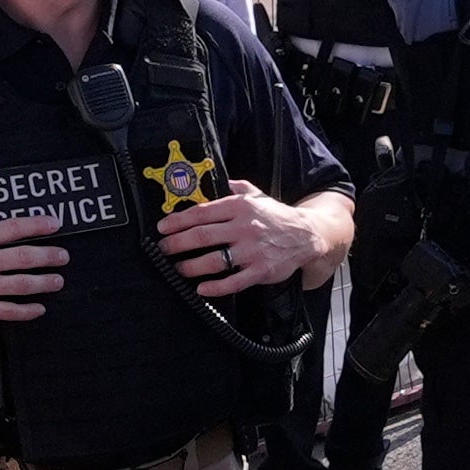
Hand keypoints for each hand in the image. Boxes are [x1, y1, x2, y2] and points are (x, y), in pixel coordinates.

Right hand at [0, 212, 65, 328]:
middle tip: (63, 256)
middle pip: (24, 257)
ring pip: (21, 284)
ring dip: (44, 282)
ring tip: (58, 280)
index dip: (37, 226)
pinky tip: (40, 308)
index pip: (12, 228)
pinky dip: (28, 310)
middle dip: (48, 256)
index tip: (55, 224)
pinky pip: (9, 310)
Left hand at [157, 183, 322, 296]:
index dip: (178, 221)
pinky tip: (201, 289)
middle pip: (202, 236)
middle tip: (163, 249)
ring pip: (214, 261)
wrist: (307, 235)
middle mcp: (244, 227)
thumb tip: (217, 180)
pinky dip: (215, 288)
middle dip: (177, 244)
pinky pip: (233, 282)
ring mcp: (252, 251)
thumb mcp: (257, 195)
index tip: (162, 228)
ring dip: (191, 267)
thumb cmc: (277, 216)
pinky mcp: (261, 271)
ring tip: (178, 269)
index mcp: (240, 207)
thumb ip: (235, 187)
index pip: (201, 212)